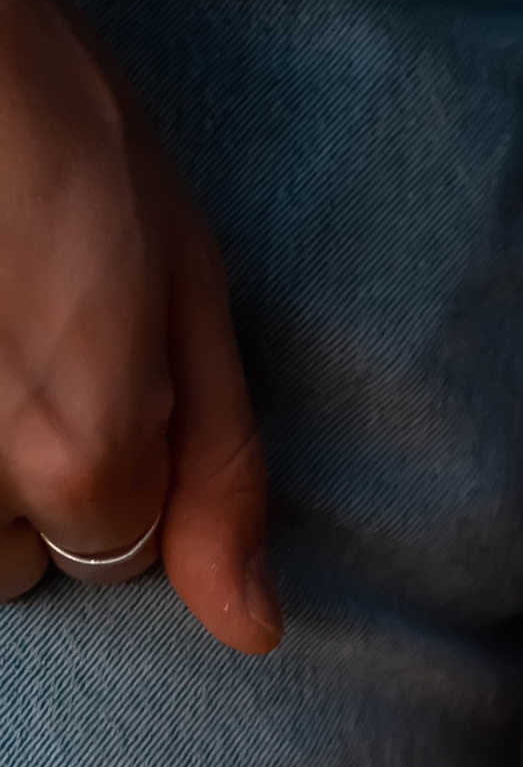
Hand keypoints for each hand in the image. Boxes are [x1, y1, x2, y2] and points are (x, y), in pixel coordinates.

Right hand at [0, 0, 275, 644]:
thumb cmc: (77, 137)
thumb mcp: (193, 296)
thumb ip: (220, 475)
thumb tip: (254, 629)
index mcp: (79, 460)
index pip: (109, 555)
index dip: (116, 464)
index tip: (99, 369)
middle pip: (9, 560)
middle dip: (27, 478)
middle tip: (25, 343)